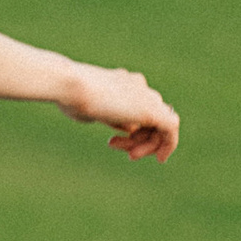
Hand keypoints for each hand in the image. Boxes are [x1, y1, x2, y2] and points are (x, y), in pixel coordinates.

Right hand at [62, 66, 178, 159]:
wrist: (70, 85)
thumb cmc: (70, 97)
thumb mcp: (92, 110)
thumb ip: (111, 117)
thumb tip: (126, 128)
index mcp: (124, 82)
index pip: (137, 108)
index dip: (130, 129)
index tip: (112, 142)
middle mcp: (138, 86)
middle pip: (149, 117)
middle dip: (136, 138)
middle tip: (115, 147)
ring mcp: (146, 96)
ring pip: (159, 124)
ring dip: (146, 144)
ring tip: (129, 155)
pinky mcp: (152, 110)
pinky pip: (170, 129)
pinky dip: (168, 144)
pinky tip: (161, 158)